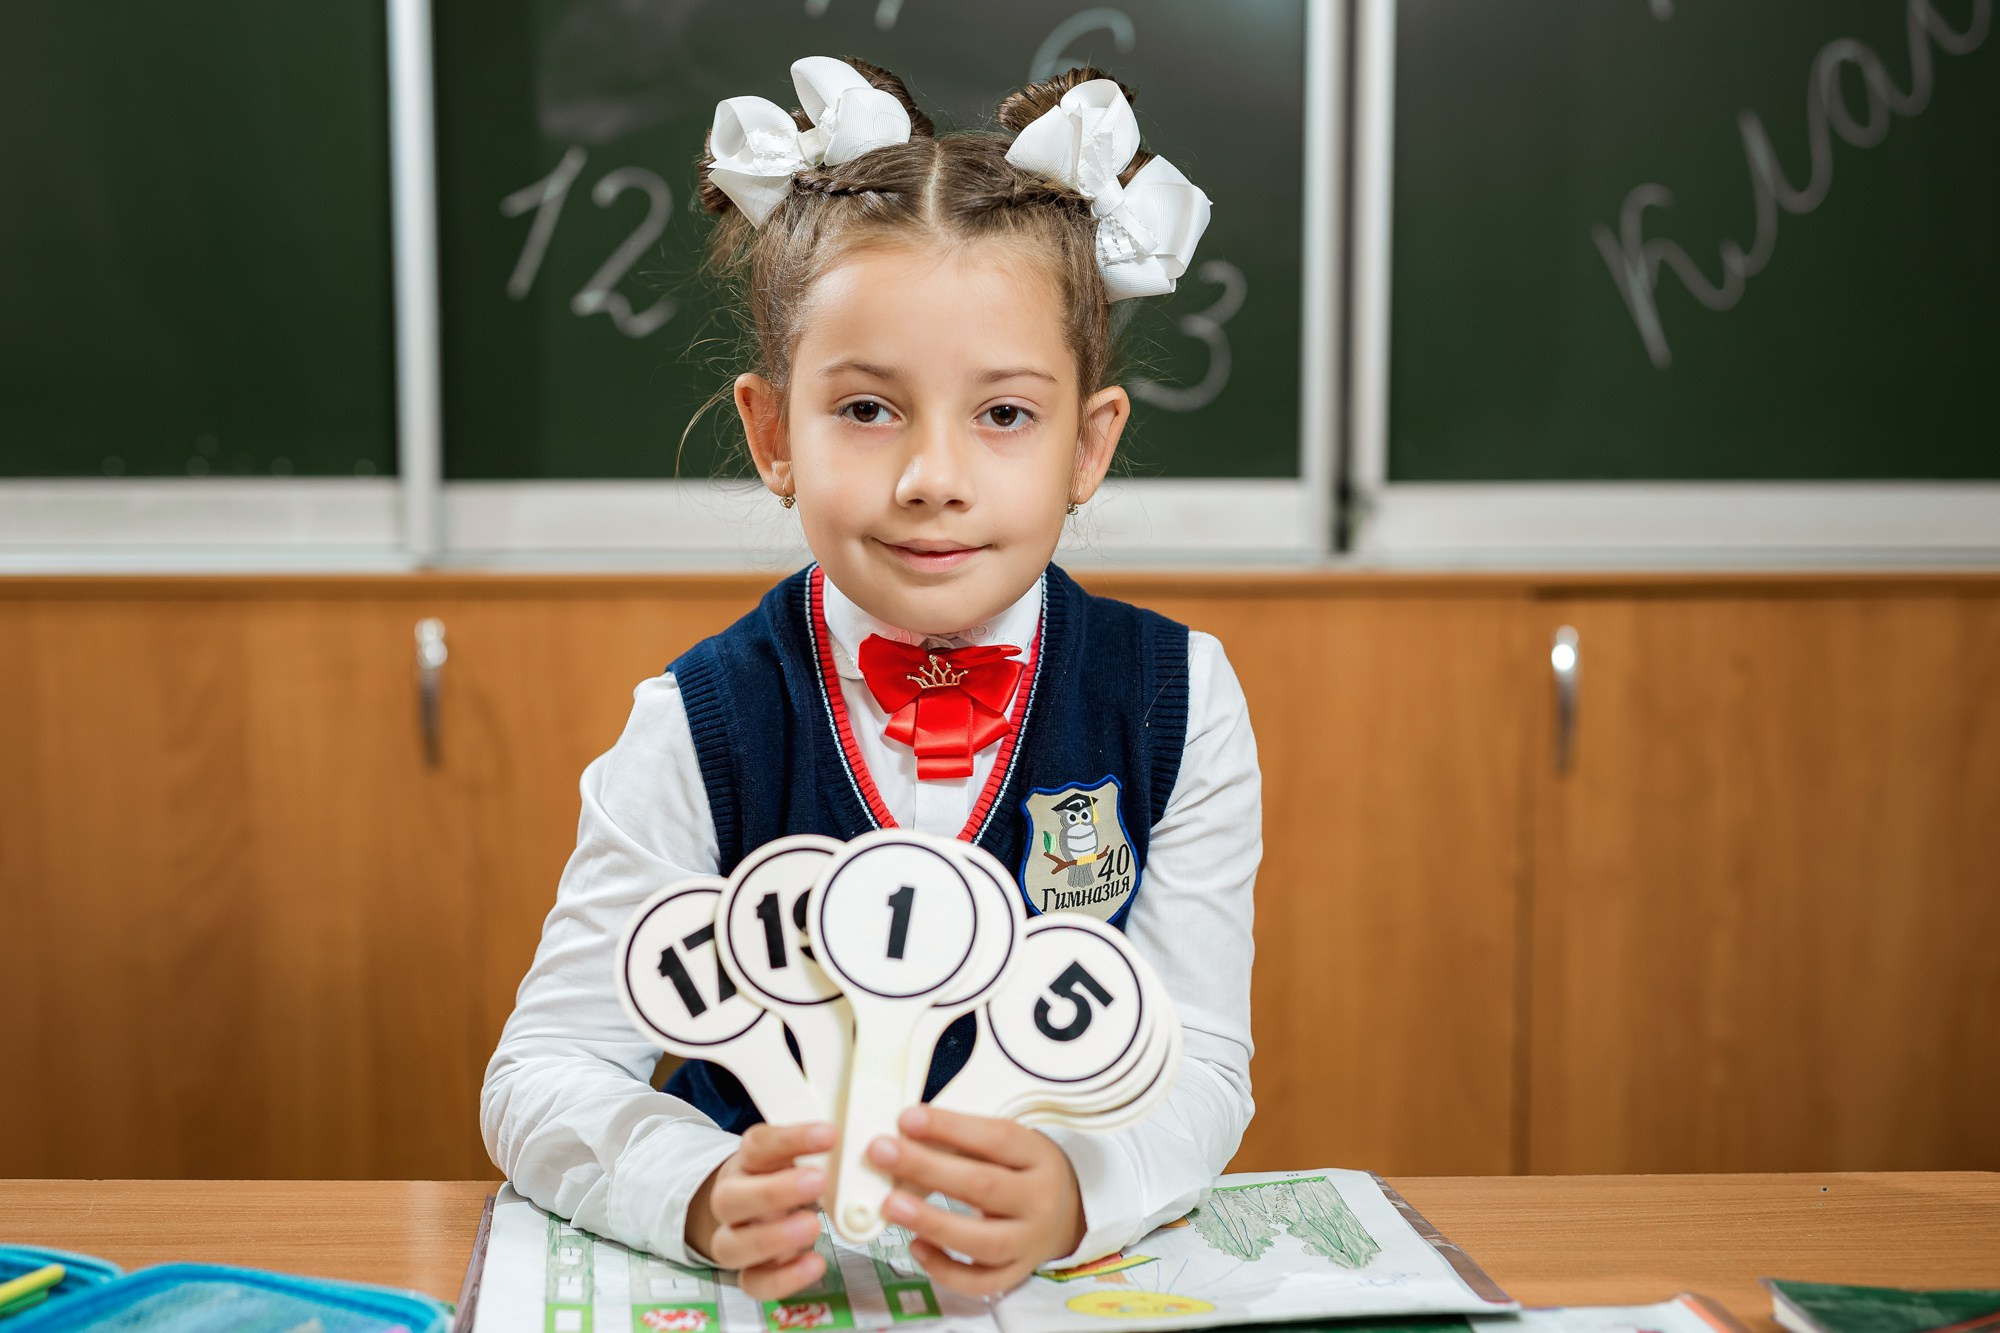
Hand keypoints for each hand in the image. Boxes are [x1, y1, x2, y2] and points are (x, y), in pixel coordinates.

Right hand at [686, 1122, 835, 1299]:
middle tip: (818, 1182)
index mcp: (746, 1162)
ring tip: (813, 1227)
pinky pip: (753, 1282)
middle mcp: (732, 1200)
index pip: (757, 1145)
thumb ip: (820, 1151)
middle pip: (730, 1198)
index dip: (791, 1139)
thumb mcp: (796, 1153)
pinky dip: (784, 1278)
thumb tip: (856, 1142)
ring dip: (772, 1238)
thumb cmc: (784, 1176)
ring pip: (732, 1246)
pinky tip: (815, 1263)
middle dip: (773, 1192)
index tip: (830, 1135)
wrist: (755, 1209)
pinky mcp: (749, 1271)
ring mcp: (735, 1239)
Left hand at [868, 1105, 1086, 1296]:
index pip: (996, 1138)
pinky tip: (916, 1247)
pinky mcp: (1016, 1274)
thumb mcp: (1006, 1145)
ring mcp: (1030, 1243)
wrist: (1067, 1212)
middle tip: (882, 1152)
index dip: (950, 1128)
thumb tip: (903, 1137)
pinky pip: (980, 1282)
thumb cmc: (1022, 1170)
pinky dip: (946, 1269)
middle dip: (927, 1169)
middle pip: (983, 1187)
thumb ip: (960, 1141)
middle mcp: (1039, 1201)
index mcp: (1038, 1157)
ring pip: (982, 1242)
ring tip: (890, 1205)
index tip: (906, 1119)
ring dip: (932, 1222)